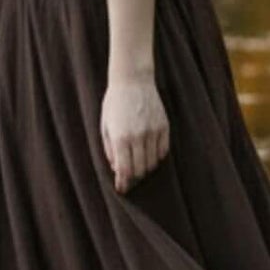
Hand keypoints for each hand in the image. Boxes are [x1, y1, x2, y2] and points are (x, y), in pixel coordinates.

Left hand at [102, 75, 168, 193]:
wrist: (133, 80)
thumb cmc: (114, 103)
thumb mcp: (105, 126)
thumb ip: (110, 149)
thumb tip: (116, 169)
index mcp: (120, 137)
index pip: (125, 170)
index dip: (123, 183)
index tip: (122, 189)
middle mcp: (138, 137)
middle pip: (140, 170)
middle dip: (134, 178)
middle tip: (129, 179)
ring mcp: (153, 132)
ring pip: (152, 163)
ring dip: (145, 168)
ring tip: (138, 165)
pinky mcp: (164, 127)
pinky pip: (163, 151)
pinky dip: (156, 157)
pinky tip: (149, 154)